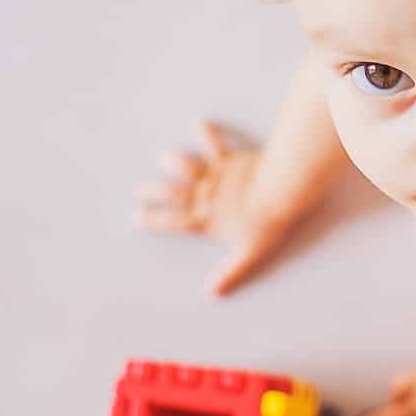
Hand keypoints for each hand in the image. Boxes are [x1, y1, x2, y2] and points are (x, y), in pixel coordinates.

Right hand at [133, 120, 293, 294]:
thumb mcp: (247, 256)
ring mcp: (216, 176)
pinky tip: (199, 122)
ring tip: (164, 156)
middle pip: (172, 192)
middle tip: (139, 189)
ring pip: (188, 165)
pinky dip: (207, 132)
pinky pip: (216, 144)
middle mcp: (205, 196)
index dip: (153, 219)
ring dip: (176, 160)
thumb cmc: (265, 225)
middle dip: (153, 190)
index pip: (174, 221)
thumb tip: (212, 293)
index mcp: (206, 219)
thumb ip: (229, 274)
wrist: (279, 194)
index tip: (136, 216)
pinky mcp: (230, 160)